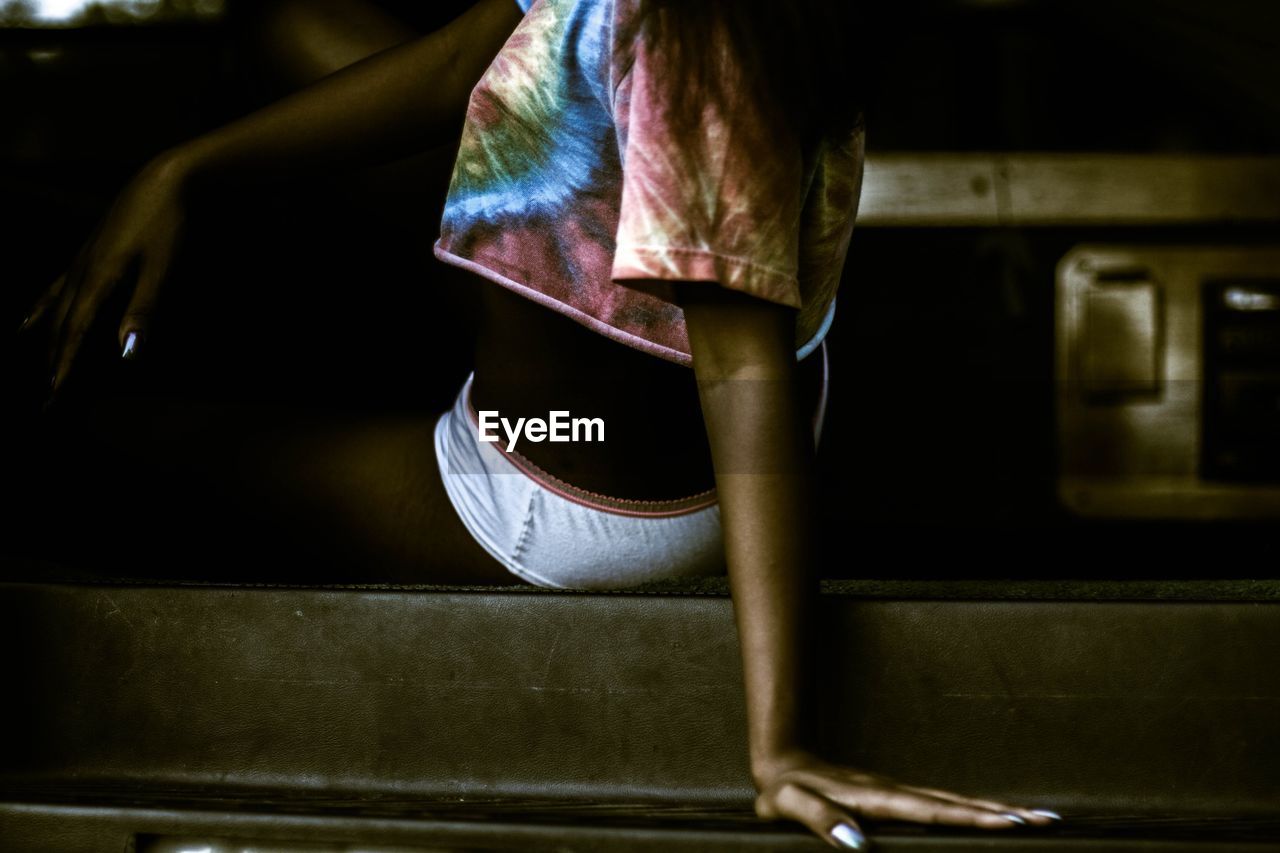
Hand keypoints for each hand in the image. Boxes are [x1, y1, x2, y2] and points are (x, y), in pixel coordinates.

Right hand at [21, 151, 190, 400]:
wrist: (161, 181)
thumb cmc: (166, 224)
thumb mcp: (160, 268)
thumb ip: (143, 309)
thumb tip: (127, 352)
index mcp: (99, 279)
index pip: (76, 332)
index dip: (66, 364)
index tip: (56, 394)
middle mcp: (81, 272)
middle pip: (61, 326)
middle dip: (53, 362)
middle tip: (48, 398)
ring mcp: (80, 262)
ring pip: (55, 311)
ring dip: (47, 343)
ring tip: (40, 369)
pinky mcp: (85, 254)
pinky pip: (55, 290)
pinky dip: (41, 310)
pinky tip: (28, 323)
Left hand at [752, 751, 1061, 849]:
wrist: (780, 763)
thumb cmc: (783, 790)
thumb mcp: (791, 805)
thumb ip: (820, 821)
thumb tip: (857, 844)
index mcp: (875, 797)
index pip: (931, 810)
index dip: (970, 818)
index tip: (1009, 823)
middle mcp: (894, 791)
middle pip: (957, 803)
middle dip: (1003, 813)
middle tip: (1048, 820)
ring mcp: (897, 792)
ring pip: (955, 802)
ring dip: (996, 810)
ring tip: (1038, 817)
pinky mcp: (895, 798)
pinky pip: (942, 805)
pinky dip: (973, 811)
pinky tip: (991, 817)